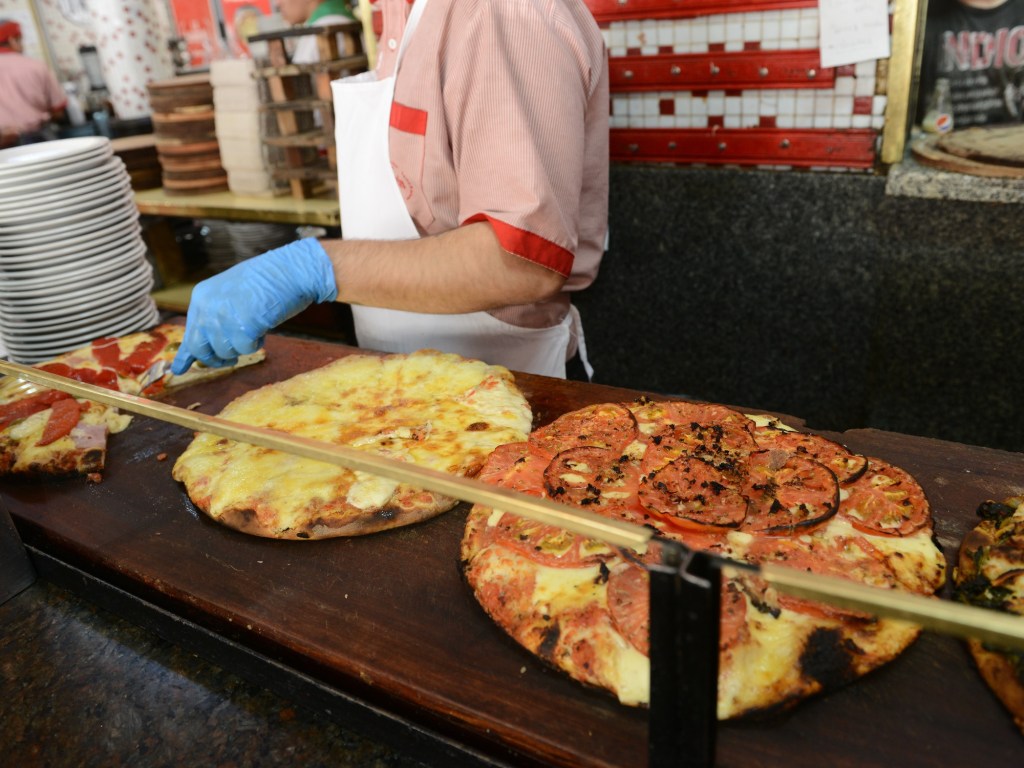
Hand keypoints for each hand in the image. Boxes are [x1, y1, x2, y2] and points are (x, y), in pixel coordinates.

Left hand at [171, 238, 336, 373]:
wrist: (291, 269)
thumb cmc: (268, 280)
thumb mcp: (232, 294)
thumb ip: (217, 315)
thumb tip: (210, 345)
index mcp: (201, 296)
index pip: (190, 333)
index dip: (187, 355)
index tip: (179, 370)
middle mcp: (206, 308)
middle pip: (201, 349)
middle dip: (215, 360)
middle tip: (229, 362)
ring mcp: (222, 318)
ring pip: (225, 352)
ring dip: (242, 346)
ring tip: (256, 325)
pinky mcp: (241, 328)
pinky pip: (246, 349)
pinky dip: (257, 343)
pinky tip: (264, 326)